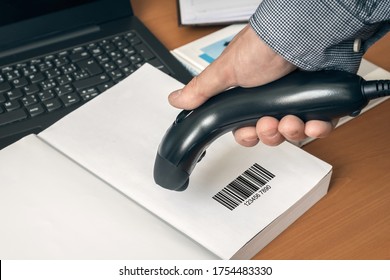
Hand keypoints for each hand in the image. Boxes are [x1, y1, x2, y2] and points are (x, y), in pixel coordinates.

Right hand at [168, 24, 334, 146]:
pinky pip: (321, 125)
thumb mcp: (226, 71)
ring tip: (291, 119)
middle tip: (270, 123)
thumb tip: (176, 100)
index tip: (250, 132)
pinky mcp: (320, 100)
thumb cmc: (264, 46)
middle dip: (270, 135)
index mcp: (251, 95)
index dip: (249, 135)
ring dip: (292, 131)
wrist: (303, 33)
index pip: (247, 127)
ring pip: (294, 132)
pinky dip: (318, 129)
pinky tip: (313, 123)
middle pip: (271, 133)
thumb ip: (201, 90)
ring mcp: (298, 99)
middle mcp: (274, 98)